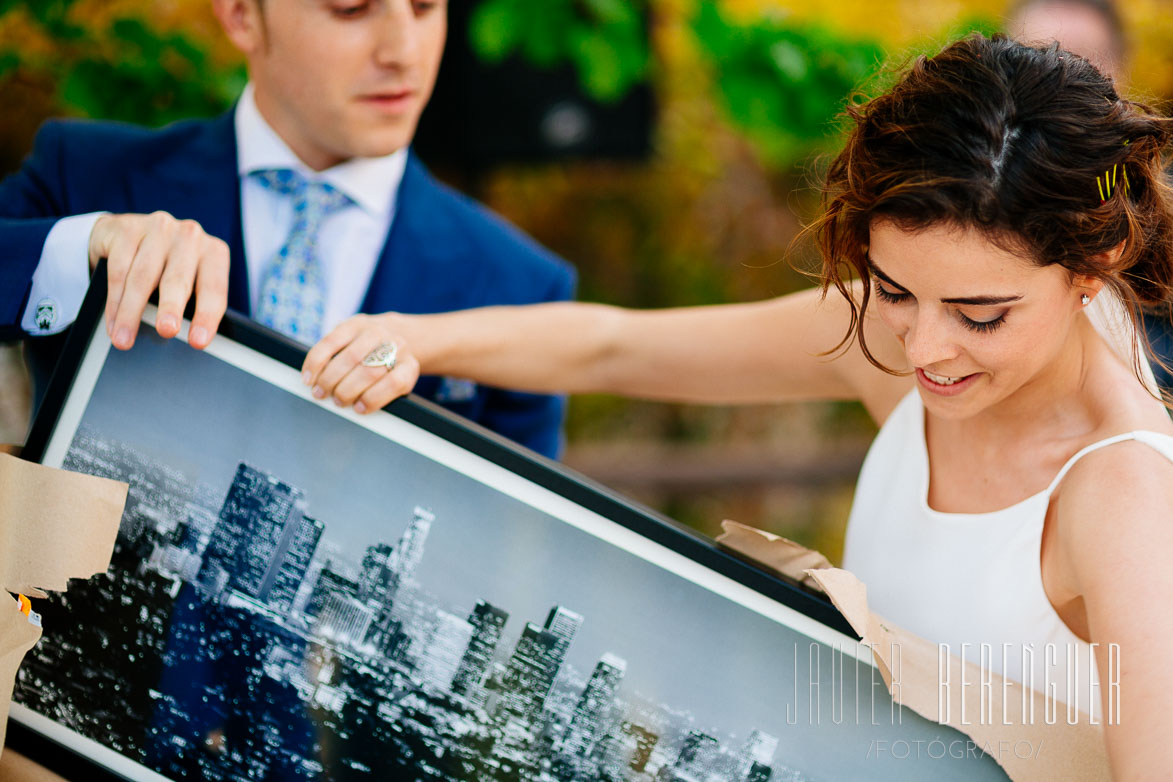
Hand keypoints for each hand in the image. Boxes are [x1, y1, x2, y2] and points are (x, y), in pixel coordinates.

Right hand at [89, 212, 229, 349]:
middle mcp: (190, 237)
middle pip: (178, 280)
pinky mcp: (127, 228)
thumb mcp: (187, 283)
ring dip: (131, 313)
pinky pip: (118, 270)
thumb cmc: (167, 268)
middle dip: (171, 308)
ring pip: (142, 278)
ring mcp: (158, 229)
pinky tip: (112, 322)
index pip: (213, 288)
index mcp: (213, 253)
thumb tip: (187, 342)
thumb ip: (190, 305)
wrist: (128, 234)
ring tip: (124, 340)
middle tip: (166, 331)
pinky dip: (114, 301)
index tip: (199, 341)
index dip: (206, 316)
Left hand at [302, 314, 420, 413]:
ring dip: (349, 392)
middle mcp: (379, 332)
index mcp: (357, 323)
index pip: (331, 342)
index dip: (316, 363)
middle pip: (350, 358)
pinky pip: (392, 385)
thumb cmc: (368, 347)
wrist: (407, 339)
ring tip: (339, 401)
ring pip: (369, 373)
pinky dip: (372, 399)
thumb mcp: (350, 339)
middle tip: (321, 394)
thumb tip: (311, 380)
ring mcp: (398, 348)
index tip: (307, 381)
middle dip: (331, 381)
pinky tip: (360, 406)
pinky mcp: (411, 367)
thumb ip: (333, 353)